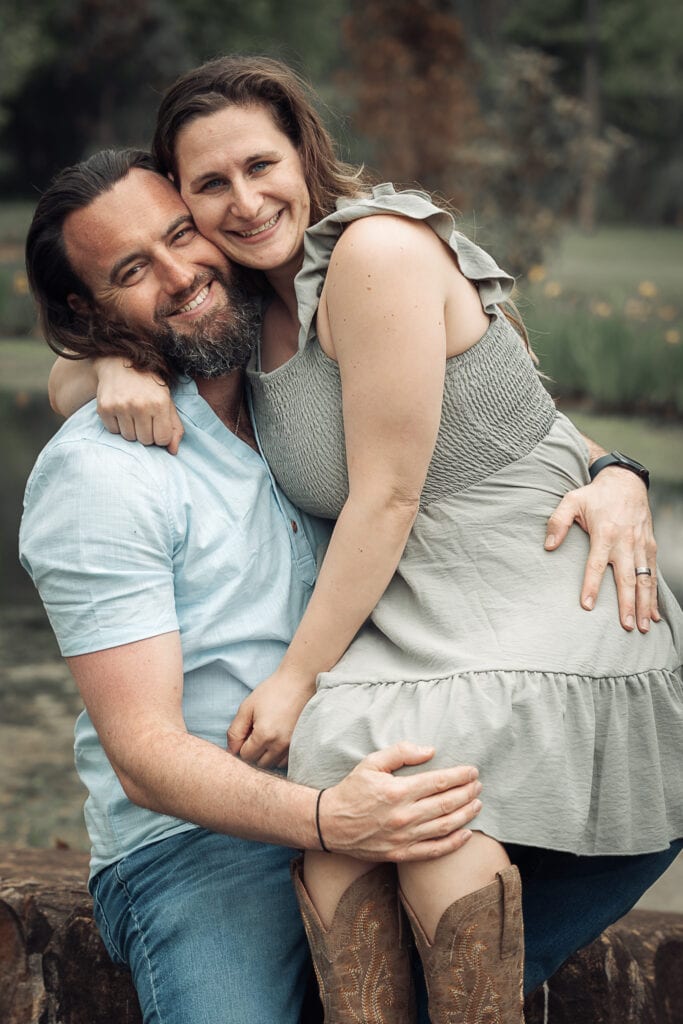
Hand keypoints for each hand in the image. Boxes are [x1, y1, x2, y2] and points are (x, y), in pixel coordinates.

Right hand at [95, 357, 183, 453]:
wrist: (120, 362)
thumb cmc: (148, 384)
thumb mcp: (167, 401)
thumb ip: (174, 427)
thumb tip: (173, 452)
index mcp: (159, 403)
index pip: (162, 439)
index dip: (160, 435)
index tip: (157, 425)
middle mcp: (140, 405)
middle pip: (145, 441)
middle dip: (146, 433)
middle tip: (144, 418)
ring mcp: (120, 406)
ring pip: (128, 437)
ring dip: (131, 430)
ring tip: (132, 414)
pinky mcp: (104, 408)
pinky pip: (113, 431)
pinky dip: (117, 425)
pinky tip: (120, 411)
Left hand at [227, 670, 315, 767]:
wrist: (299, 682)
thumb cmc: (272, 691)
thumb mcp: (247, 707)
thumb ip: (235, 731)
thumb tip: (231, 751)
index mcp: (264, 735)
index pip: (245, 756)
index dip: (241, 745)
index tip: (246, 732)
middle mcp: (279, 744)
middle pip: (259, 763)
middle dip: (253, 752)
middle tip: (254, 733)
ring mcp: (292, 746)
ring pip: (273, 764)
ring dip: (266, 755)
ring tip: (266, 736)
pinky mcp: (300, 744)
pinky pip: (285, 761)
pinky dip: (278, 755)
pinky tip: (277, 740)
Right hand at [321, 744, 482, 861]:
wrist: (330, 824)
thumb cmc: (352, 790)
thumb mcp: (371, 763)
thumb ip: (400, 753)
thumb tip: (430, 750)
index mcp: (397, 791)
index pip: (438, 782)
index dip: (459, 776)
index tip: (472, 771)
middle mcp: (404, 816)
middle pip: (446, 804)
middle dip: (467, 793)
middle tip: (478, 785)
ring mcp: (404, 837)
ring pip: (445, 826)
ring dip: (465, 815)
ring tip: (477, 804)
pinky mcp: (401, 854)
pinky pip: (434, 850)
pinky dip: (453, 843)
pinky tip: (466, 833)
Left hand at [545, 466, 657, 632]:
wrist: (626, 481)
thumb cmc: (595, 494)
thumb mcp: (571, 500)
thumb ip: (558, 522)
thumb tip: (548, 546)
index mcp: (605, 533)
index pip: (596, 564)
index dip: (592, 585)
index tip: (588, 606)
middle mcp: (625, 541)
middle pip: (627, 578)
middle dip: (627, 604)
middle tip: (627, 626)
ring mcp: (640, 545)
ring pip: (645, 579)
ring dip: (645, 604)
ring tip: (643, 626)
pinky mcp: (650, 546)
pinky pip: (653, 573)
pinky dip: (655, 593)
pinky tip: (654, 612)